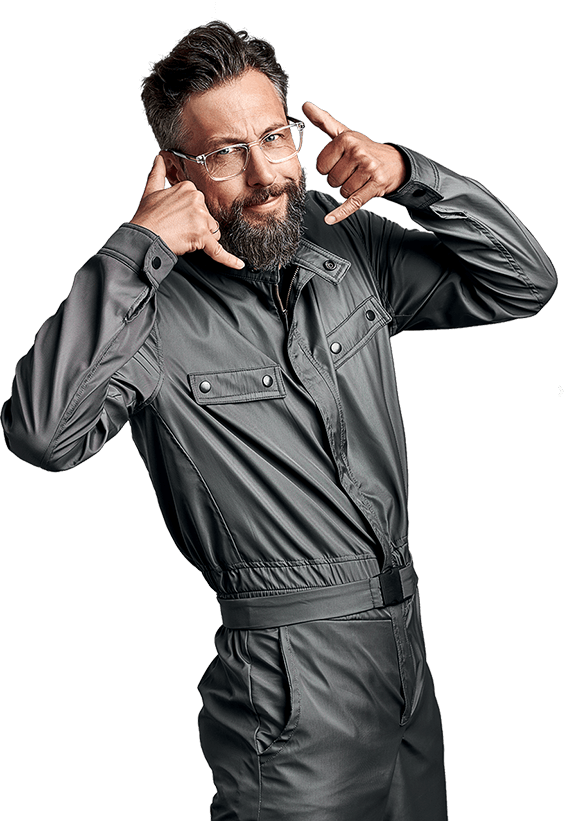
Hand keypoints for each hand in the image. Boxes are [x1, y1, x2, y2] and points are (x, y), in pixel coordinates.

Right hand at [130, 154, 243, 268]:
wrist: (143, 236)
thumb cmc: (146, 216)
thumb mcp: (151, 190)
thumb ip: (158, 172)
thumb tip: (160, 157)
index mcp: (188, 188)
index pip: (201, 206)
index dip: (190, 216)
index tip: (176, 219)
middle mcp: (197, 199)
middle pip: (209, 219)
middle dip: (197, 228)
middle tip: (177, 229)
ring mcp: (201, 218)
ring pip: (212, 233)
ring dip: (200, 239)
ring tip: (181, 237)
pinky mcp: (202, 236)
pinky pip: (218, 251)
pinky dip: (229, 260)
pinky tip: (239, 265)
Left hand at [302, 102, 406, 224]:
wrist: (394, 162)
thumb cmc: (364, 149)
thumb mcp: (344, 133)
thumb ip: (324, 121)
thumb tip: (305, 105)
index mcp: (347, 139)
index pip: (321, 166)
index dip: (327, 168)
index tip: (339, 162)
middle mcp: (358, 152)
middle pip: (331, 180)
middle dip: (338, 179)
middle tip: (351, 171)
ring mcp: (368, 170)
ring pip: (342, 191)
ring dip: (347, 189)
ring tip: (358, 179)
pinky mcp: (375, 186)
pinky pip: (352, 202)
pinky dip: (340, 213)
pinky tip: (330, 219)